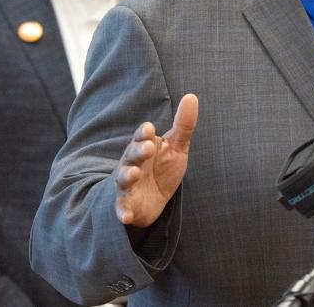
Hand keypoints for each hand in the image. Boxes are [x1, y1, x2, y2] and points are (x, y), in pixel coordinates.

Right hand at [114, 93, 198, 227]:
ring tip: (133, 175)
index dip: (145, 133)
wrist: (153, 199)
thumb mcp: (176, 147)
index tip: (151, 129)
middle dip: (138, 151)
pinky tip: (126, 216)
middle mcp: (133, 163)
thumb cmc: (162, 167)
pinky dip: (122, 212)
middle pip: (132, 155)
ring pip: (123, 179)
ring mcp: (128, 185)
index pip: (142, 136)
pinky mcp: (127, 205)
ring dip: (127, 176)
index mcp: (144, 147)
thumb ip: (184, 125)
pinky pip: (122, 208)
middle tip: (148, 147)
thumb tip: (192, 96)